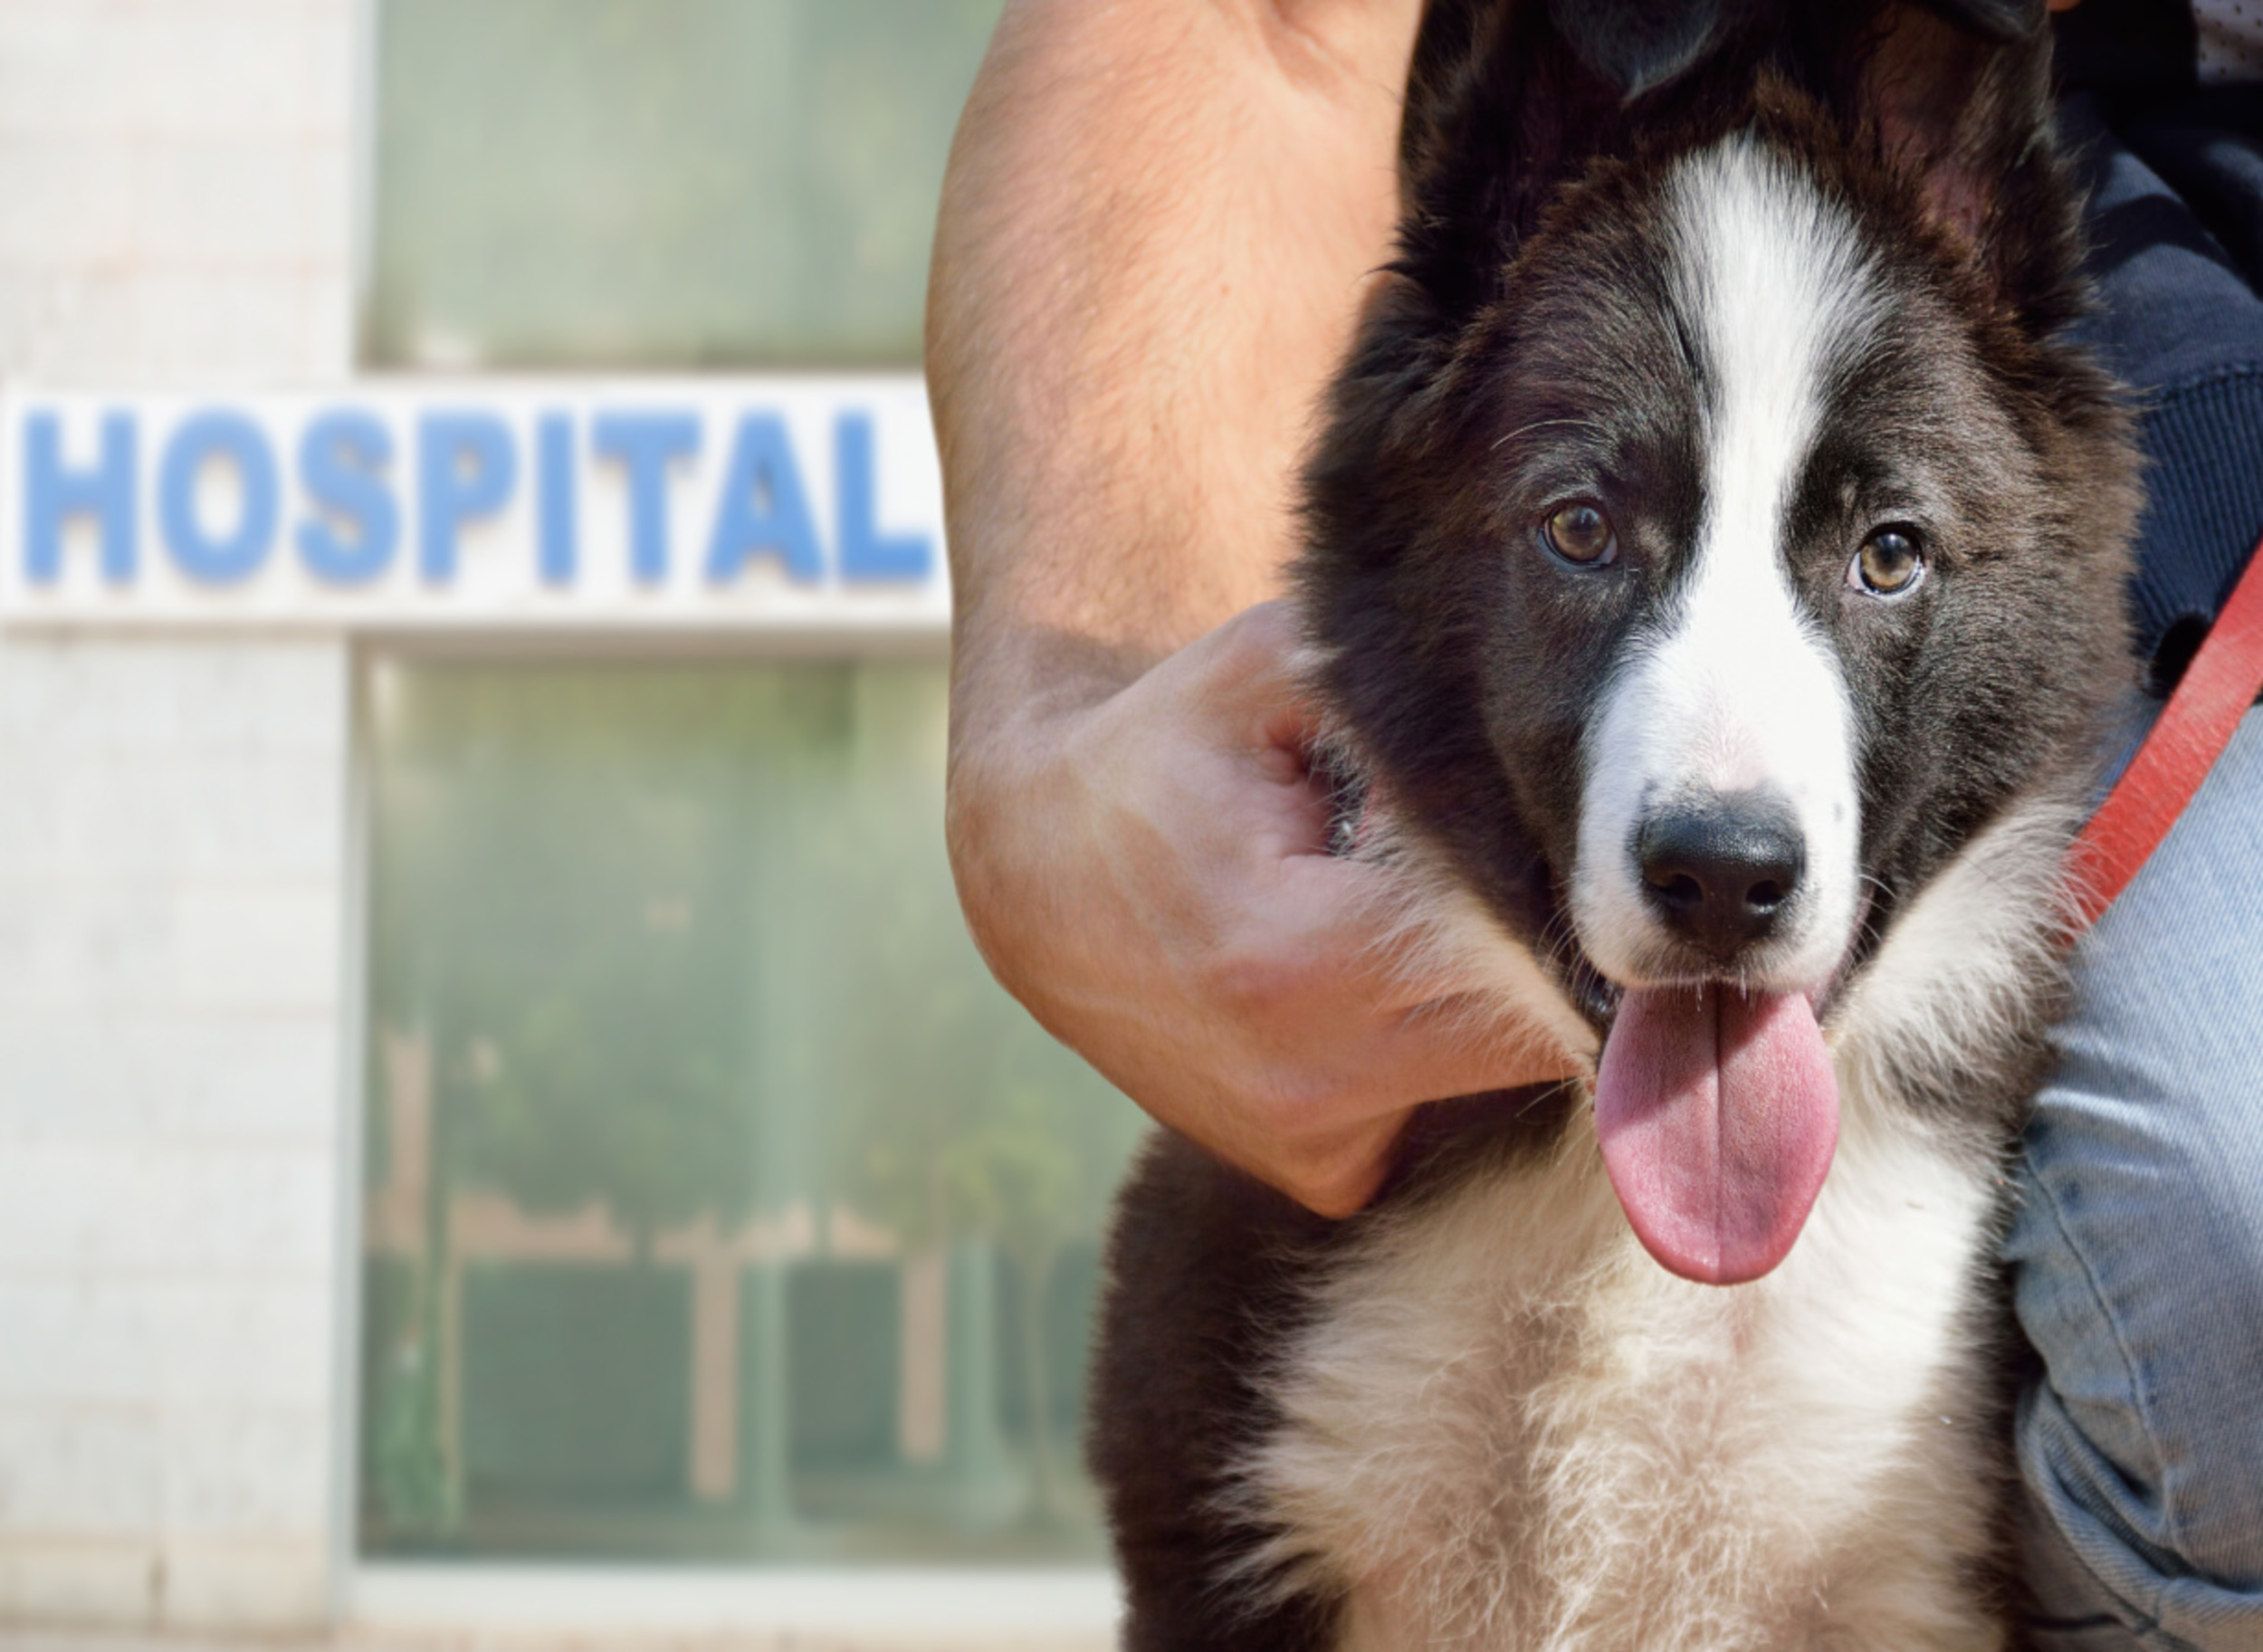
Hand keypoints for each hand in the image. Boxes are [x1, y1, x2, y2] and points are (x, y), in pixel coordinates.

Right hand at [949, 602, 1583, 1217]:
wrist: (1040, 876)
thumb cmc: (1164, 760)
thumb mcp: (1263, 674)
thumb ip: (1393, 693)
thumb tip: (1544, 752)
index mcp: (1300, 959)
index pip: (1515, 947)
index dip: (1560, 888)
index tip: (1575, 843)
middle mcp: (1307, 1079)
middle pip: (1529, 1030)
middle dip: (1554, 952)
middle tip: (1556, 877)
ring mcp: (1309, 1141)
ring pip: (1495, 1077)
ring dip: (1498, 1002)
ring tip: (1437, 917)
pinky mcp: (1315, 1171)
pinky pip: (1439, 1111)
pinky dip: (1440, 1050)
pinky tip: (1388, 982)